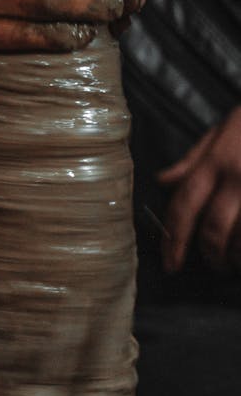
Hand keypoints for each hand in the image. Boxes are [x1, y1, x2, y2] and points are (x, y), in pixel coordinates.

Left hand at [158, 107, 240, 273]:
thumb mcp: (222, 130)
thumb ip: (193, 160)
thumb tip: (162, 181)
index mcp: (216, 162)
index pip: (183, 206)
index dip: (173, 240)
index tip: (171, 264)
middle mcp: (238, 178)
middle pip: (213, 229)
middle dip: (210, 255)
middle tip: (213, 266)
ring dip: (237, 258)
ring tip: (235, 263)